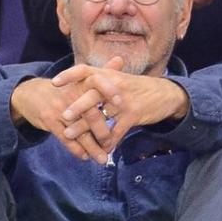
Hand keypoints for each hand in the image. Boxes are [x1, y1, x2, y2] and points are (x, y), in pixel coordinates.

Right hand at [11, 58, 125, 162]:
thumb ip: (103, 71)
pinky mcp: (49, 121)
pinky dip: (76, 149)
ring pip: (79, 131)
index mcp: (80, 82)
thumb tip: (120, 59)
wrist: (30, 94)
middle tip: (112, 144)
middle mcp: (70, 94)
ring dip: (91, 147)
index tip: (122, 103)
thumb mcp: (79, 78)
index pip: (97, 82)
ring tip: (103, 159)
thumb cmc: (62, 88)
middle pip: (90, 113)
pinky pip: (65, 139)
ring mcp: (59, 109)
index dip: (110, 90)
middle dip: (102, 131)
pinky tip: (85, 157)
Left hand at [52, 57, 189, 149]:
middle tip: (62, 116)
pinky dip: (106, 142)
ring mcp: (124, 102)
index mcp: (109, 75)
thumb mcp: (121, 78)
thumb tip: (80, 80)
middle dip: (77, 107)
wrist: (167, 94)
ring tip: (69, 136)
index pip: (85, 70)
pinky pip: (116, 131)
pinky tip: (99, 149)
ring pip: (101, 116)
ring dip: (84, 128)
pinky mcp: (133, 116)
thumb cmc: (140, 88)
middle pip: (92, 95)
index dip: (69, 75)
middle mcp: (115, 86)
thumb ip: (102, 79)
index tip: (54, 83)